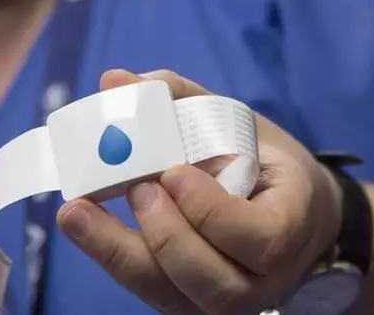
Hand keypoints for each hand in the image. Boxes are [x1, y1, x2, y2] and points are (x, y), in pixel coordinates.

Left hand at [55, 69, 344, 313]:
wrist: (292, 216)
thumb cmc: (266, 164)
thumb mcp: (240, 123)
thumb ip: (180, 99)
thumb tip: (114, 81)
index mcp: (290, 228)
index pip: (262, 239)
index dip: (214, 212)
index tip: (174, 173)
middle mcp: (262, 281)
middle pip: (214, 283)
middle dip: (165, 235)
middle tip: (133, 187)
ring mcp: (224, 301)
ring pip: (174, 295)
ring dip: (121, 251)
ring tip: (82, 210)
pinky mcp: (187, 303)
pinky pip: (148, 290)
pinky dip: (111, 256)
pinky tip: (81, 223)